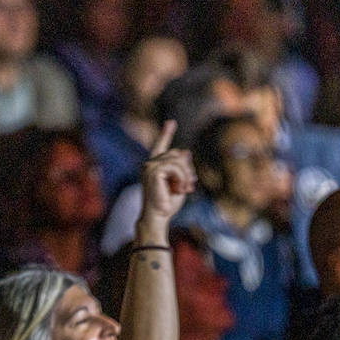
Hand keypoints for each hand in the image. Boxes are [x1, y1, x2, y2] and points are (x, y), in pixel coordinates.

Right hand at [136, 121, 196, 237]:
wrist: (158, 217)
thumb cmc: (167, 205)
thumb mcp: (179, 183)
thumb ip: (182, 168)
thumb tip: (186, 151)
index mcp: (154, 167)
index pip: (161, 146)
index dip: (166, 133)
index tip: (171, 122)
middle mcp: (150, 164)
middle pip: (177, 154)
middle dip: (187, 169)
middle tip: (190, 186)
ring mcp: (150, 166)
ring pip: (178, 160)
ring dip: (186, 175)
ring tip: (184, 189)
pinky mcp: (153, 170)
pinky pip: (176, 167)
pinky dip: (182, 178)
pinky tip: (180, 189)